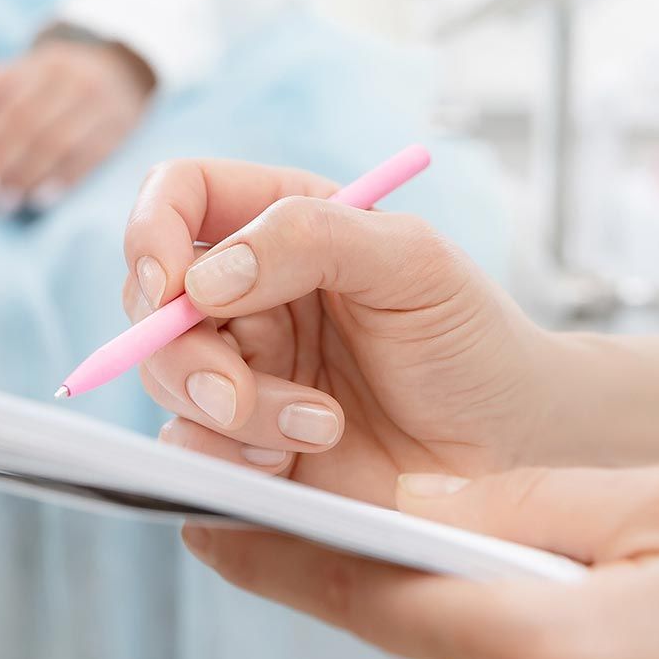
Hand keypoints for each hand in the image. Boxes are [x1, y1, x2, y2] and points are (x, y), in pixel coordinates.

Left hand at [0, 35, 153, 206]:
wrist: (121, 79)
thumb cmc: (59, 82)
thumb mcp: (31, 70)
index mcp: (52, 65)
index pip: (15, 108)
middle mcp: (81, 81)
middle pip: (36, 127)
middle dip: (8, 163)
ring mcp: (105, 106)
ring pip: (60, 146)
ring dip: (30, 176)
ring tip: (8, 199)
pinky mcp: (120, 131)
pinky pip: (88, 160)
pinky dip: (61, 181)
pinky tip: (39, 197)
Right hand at [122, 159, 546, 500]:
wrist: (510, 447)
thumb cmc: (471, 338)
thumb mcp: (412, 261)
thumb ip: (310, 238)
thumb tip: (204, 278)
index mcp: (279, 223)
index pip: (177, 196)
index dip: (150, 231)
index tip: (168, 284)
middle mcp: (245, 291)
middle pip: (148, 298)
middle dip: (178, 349)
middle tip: (233, 390)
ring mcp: (241, 368)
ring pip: (165, 377)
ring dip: (230, 411)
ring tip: (322, 426)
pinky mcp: (244, 442)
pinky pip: (188, 448)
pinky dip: (231, 459)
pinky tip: (297, 462)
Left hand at [183, 464, 658, 658]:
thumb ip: (532, 505)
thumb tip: (412, 502)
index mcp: (545, 645)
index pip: (365, 596)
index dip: (270, 552)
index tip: (194, 517)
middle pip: (412, 618)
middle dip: (383, 554)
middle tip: (350, 487)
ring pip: (474, 641)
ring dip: (470, 583)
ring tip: (527, 535)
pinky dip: (522, 617)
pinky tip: (584, 590)